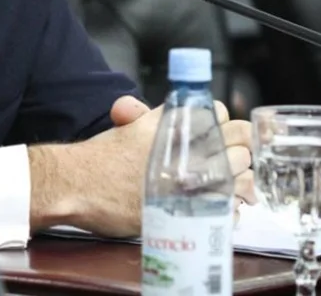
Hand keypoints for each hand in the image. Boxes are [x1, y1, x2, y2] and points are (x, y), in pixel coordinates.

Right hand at [29, 96, 255, 237]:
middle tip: (229, 162)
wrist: (78, 185)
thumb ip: (156, 117)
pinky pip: (228, 208)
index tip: (218, 135)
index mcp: (176, 124)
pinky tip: (220, 208)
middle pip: (239, 143)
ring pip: (242, 175)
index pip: (221, 114)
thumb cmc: (100, 156)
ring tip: (232, 188)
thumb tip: (176, 111)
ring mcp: (191, 180)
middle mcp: (188, 149)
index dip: (222, 125)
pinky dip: (229, 209)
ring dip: (240, 180)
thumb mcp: (130, 125)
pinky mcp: (190, 210)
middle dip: (237, 151)